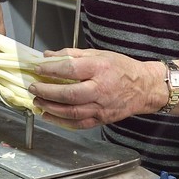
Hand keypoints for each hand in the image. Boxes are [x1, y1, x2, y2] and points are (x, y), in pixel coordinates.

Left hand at [25, 49, 162, 129]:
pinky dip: (61, 122)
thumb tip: (48, 56)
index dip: (51, 70)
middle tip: (34, 88)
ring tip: (37, 102)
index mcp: (100, 69)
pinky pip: (78, 124)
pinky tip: (49, 116)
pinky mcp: (102, 119)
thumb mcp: (99, 54)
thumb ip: (72, 54)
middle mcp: (101, 89)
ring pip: (71, 112)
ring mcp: (101, 107)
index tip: (38, 69)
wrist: (145, 88)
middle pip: (69, 94)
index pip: (70, 69)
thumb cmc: (122, 68)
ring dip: (50, 108)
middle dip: (47, 92)